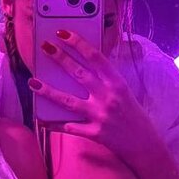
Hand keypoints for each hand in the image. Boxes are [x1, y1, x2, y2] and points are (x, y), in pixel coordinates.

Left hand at [29, 29, 154, 162]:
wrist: (145, 145)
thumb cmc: (134, 115)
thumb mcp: (125, 92)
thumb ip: (106, 80)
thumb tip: (82, 66)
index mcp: (117, 83)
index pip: (96, 58)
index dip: (78, 44)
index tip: (63, 34)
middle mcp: (108, 97)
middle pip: (79, 74)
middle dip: (60, 59)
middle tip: (45, 47)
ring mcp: (100, 116)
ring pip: (68, 101)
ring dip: (48, 91)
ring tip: (32, 82)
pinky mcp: (95, 133)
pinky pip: (69, 127)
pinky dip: (54, 124)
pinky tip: (40, 119)